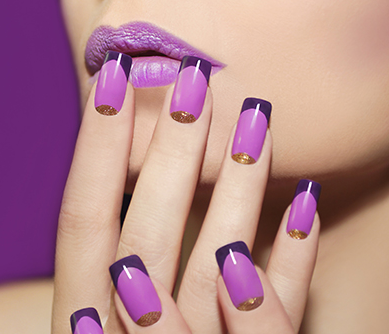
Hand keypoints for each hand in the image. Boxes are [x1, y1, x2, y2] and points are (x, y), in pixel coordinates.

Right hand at [51, 54, 319, 333]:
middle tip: (195, 79)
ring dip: (237, 192)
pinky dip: (291, 263)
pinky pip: (271, 322)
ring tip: (258, 118)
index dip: (96, 151)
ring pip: (214, 269)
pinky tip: (308, 202)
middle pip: (146, 235)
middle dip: (168, 156)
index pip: (83, 220)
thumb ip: (115, 259)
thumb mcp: (96, 314)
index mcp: (80, 318)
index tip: (113, 78)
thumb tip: (130, 178)